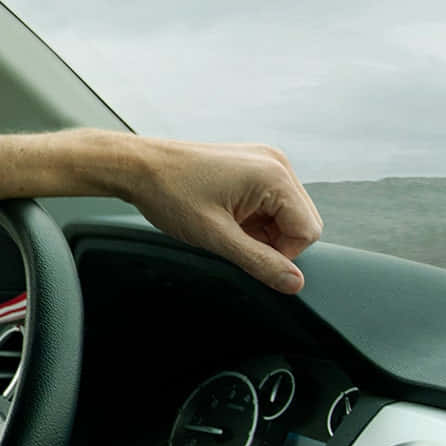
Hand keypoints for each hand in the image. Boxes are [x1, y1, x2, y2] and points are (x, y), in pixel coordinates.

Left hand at [127, 138, 322, 292]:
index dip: (282, 254)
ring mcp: (264, 162)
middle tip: (233, 240)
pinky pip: (268, 202)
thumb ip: (259, 262)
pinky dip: (252, 218)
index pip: (307, 231)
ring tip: (225, 226)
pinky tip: (225, 217)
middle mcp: (276, 163)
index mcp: (274, 175)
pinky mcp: (251, 165)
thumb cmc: (169, 193)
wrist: (138, 167)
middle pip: (300, 221)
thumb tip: (293, 283)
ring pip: (284, 214)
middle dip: (272, 241)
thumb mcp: (215, 236)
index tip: (247, 255)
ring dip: (261, 231)